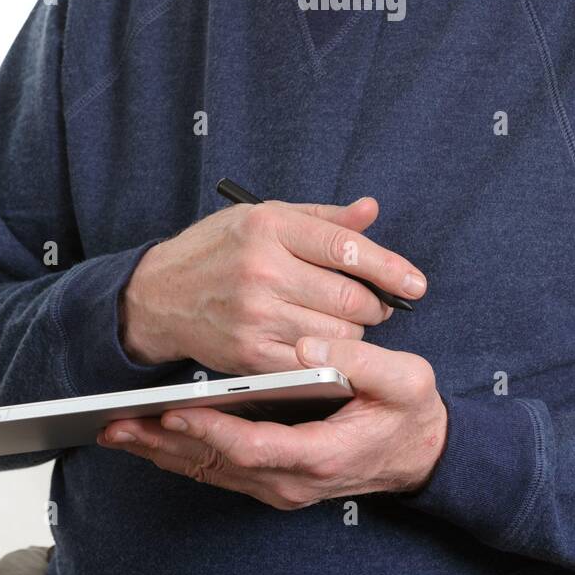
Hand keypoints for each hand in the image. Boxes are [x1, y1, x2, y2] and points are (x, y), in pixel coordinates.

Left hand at [97, 338, 448, 506]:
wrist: (421, 453)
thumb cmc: (410, 412)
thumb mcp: (406, 380)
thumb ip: (362, 363)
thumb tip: (310, 346)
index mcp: (321, 456)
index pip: (254, 448)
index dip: (210, 432)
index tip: (173, 412)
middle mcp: (292, 480)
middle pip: (215, 466)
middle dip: (162, 445)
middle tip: (115, 425)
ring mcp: (279, 485)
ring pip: (208, 472)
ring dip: (161, 453)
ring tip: (117, 428)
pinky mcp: (270, 479)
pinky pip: (216, 469)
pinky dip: (180, 454)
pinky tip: (151, 434)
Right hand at [119, 197, 426, 375]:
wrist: (158, 296)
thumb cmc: (217, 250)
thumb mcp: (266, 217)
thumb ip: (324, 219)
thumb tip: (371, 211)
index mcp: (270, 227)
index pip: (346, 247)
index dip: (390, 268)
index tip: (415, 284)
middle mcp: (263, 270)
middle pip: (350, 297)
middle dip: (374, 304)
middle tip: (374, 304)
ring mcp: (255, 316)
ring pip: (338, 334)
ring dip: (352, 332)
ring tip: (338, 320)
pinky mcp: (250, 356)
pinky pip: (313, 362)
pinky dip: (328, 357)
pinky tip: (321, 344)